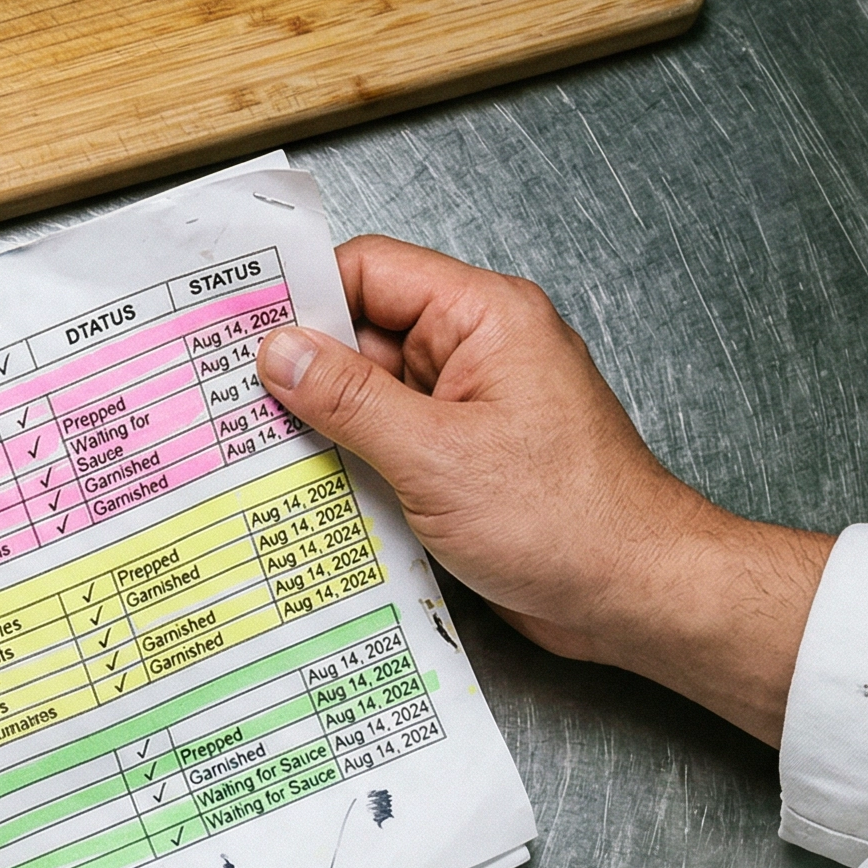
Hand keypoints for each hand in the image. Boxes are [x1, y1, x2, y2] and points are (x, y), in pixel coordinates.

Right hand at [256, 236, 832, 744]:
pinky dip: (351, 467)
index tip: (239, 333)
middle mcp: (475, 353)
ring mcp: (468, 409)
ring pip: (368, 398)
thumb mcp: (435, 456)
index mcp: (483, 319)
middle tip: (232, 406)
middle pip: (362, 336)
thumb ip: (350, 400)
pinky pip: (388, 445)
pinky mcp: (462, 461)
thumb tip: (280, 352)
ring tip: (261, 457)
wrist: (634, 594)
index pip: (370, 273)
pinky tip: (311, 495)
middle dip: (301, 373)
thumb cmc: (567, 520)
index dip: (302, 298)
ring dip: (323, 430)